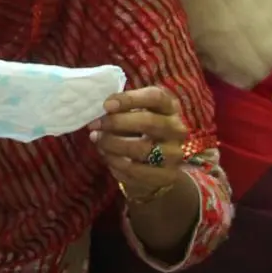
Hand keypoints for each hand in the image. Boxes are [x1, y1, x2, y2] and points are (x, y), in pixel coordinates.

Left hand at [89, 85, 189, 200]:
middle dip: (117, 123)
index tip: (106, 105)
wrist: (156, 166)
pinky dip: (117, 165)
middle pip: (149, 122)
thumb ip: (120, 110)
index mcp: (169, 107)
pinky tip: (108, 157)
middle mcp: (177, 129)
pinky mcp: (168, 176)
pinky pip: (138, 171)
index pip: (155, 97)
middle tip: (94, 125)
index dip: (130, 99)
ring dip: (113, 145)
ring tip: (98, 141)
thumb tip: (98, 113)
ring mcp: (174, 154)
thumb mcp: (133, 114)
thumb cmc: (138, 130)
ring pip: (142, 149)